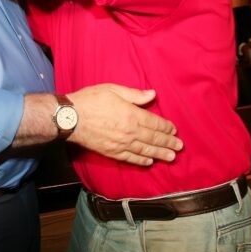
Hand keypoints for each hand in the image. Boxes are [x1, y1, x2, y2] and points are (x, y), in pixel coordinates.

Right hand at [66, 84, 182, 166]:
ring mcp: (121, 144)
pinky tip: (149, 162)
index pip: (155, 123)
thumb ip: (134, 94)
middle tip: (179, 146)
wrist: (71, 118)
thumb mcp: (113, 89)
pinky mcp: (112, 152)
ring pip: (145, 150)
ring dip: (160, 154)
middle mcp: (130, 132)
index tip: (174, 130)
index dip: (166, 127)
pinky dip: (141, 161)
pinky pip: (131, 158)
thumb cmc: (91, 100)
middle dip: (168, 142)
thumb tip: (153, 94)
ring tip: (171, 157)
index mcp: (132, 115)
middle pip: (153, 139)